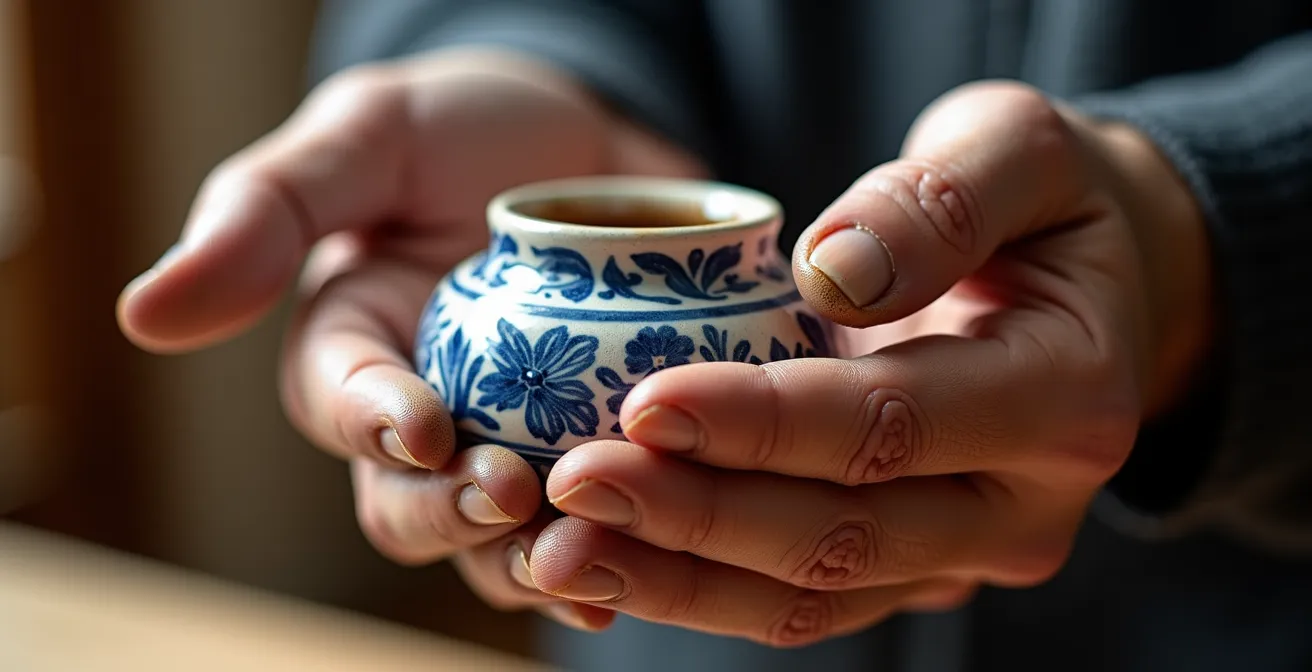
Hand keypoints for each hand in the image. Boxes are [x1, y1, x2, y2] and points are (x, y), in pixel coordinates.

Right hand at [116, 48, 705, 631]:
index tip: (422, 426)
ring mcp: (515, 442)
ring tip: (584, 561)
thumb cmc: (467, 130)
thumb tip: (144, 316)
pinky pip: (598, 522)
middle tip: (511, 496)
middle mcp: (427, 416)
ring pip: (501, 541)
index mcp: (356, 350)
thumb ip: (268, 211)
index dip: (374, 424)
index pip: (343, 405)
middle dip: (452, 514)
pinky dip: (616, 550)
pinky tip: (644, 565)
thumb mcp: (370, 137)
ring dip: (533, 562)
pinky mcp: (597, 449)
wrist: (598, 142)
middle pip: (412, 505)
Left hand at [522, 81, 1211, 645]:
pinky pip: (794, 601)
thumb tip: (836, 273)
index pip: (894, 424)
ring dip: (676, 581)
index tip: (648, 400)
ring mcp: (960, 554)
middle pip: (843, 537)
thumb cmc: (1041, 207)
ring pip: (810, 597)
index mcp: (1066, 400)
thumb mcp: (1018, 151)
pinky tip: (605, 561)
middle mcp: (1020, 508)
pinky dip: (694, 591)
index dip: (767, 423)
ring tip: (556, 555)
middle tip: (573, 484)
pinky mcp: (904, 571)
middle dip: (698, 518)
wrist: (1082, 288)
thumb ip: (940, 202)